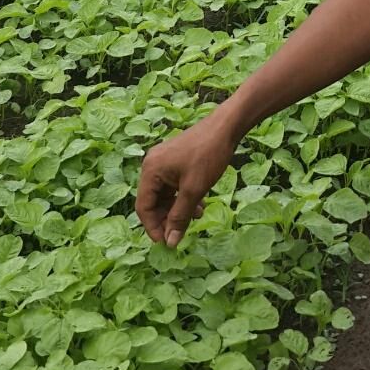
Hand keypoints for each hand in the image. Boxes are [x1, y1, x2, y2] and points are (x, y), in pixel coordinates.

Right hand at [135, 116, 237, 247]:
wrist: (226, 126)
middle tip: (181, 232)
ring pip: (165, 195)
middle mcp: (153, 165)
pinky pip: (174, 185)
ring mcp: (164, 162)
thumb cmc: (208, 155)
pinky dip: (183, 197)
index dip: (153, 227)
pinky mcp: (175, 161)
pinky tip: (199, 206)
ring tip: (196, 217)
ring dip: (178, 209)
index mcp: (151, 170)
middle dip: (167, 218)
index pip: (143, 206)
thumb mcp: (194, 190)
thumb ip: (180, 217)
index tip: (166, 242)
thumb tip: (170, 242)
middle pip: (153, 201)